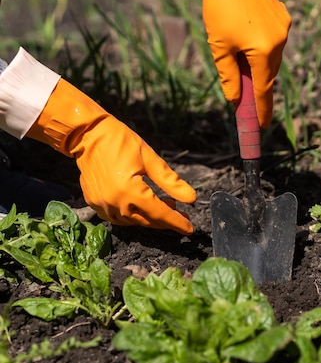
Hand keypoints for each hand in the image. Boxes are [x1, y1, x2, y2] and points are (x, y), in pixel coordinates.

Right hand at [27, 79, 196, 234]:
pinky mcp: (93, 202)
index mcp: (130, 191)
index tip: (190, 228)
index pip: (160, 214)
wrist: (87, 134)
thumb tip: (191, 198)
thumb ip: (171, 182)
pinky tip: (143, 206)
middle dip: (166, 221)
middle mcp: (115, 203)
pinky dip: (132, 215)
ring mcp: (102, 204)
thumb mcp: (150, 159)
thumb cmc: (121, 142)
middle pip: (147, 221)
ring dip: (150, 218)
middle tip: (181, 215)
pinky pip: (117, 217)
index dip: (177, 222)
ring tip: (164, 205)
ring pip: (132, 221)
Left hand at [168, 0, 290, 127]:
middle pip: (269, 73)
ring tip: (241, 57)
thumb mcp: (219, 48)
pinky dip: (263, 47)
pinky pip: (274, 40)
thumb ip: (228, 76)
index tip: (262, 126)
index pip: (264, 89)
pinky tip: (248, 37)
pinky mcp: (283, 17)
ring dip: (260, 64)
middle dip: (258, 85)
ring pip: (273, 57)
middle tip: (246, 97)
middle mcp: (279, 41)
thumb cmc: (219, 10)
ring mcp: (283, 28)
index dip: (262, 109)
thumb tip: (234, 99)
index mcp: (263, 51)